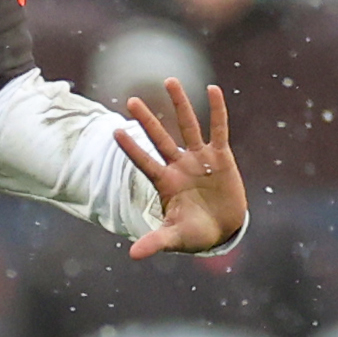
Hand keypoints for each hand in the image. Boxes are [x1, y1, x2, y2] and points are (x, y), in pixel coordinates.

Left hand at [117, 80, 245, 258]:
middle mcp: (179, 166)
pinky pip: (219, 129)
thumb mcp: (175, 237)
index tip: (114, 132)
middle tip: (130, 100)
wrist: (223, 230)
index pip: (144, 162)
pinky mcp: (221, 157)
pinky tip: (213, 89)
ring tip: (170, 81)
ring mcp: (200, 159)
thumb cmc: (195, 234)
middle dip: (146, 120)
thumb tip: (132, 255)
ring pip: (188, 126)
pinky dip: (217, 110)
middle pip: (160, 138)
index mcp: (165, 183)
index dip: (131, 149)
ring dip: (179, 104)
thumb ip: (155, 241)